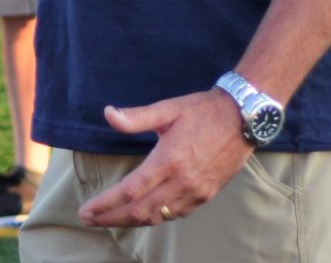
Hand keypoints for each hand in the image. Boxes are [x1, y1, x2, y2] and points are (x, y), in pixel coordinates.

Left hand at [79, 91, 251, 227]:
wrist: (244, 118)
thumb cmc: (203, 110)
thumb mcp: (169, 108)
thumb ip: (137, 117)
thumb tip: (109, 114)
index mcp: (169, 159)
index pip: (130, 191)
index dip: (105, 204)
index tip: (86, 211)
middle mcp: (182, 180)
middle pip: (140, 210)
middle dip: (111, 218)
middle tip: (89, 220)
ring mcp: (196, 191)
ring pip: (157, 217)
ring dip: (131, 221)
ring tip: (110, 219)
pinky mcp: (206, 195)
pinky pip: (175, 214)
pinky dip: (155, 218)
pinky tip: (142, 214)